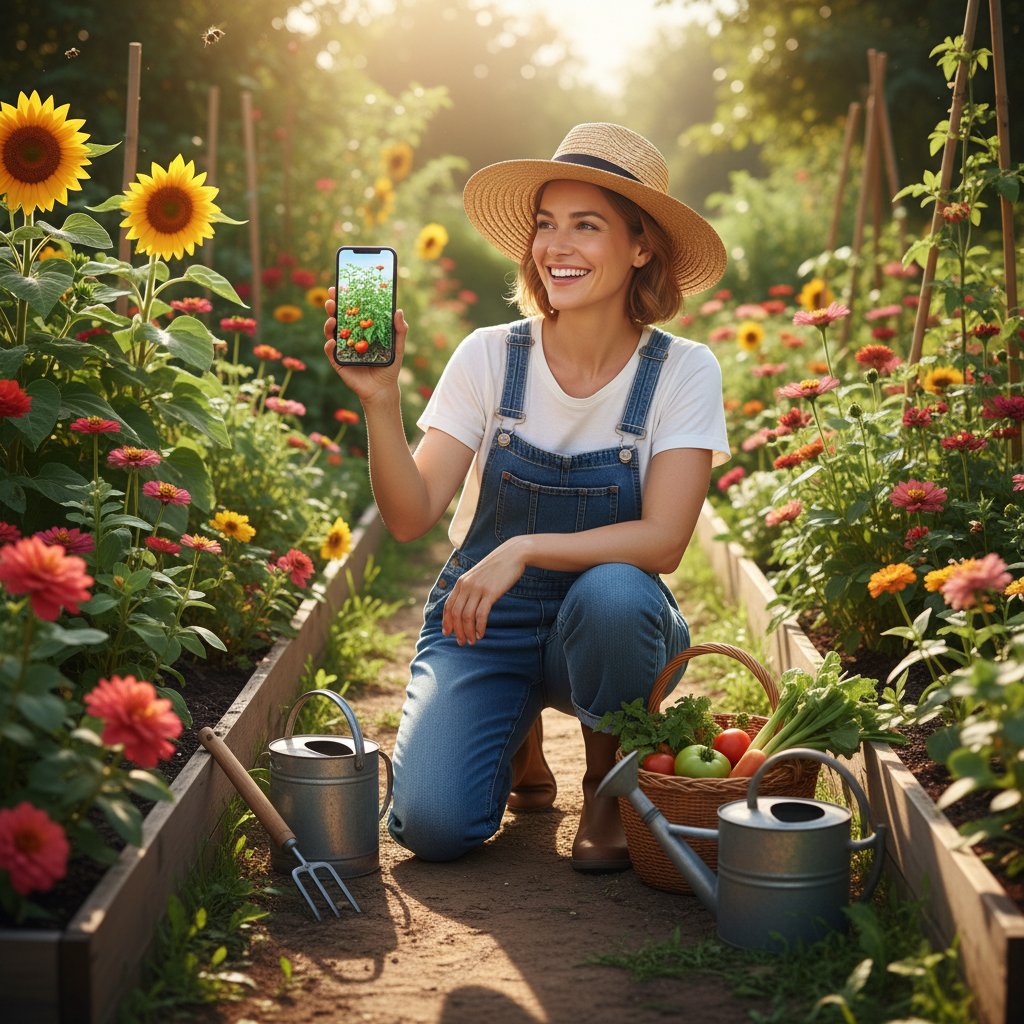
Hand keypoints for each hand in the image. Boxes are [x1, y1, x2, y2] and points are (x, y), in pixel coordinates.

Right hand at [323, 286, 406, 404]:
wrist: (383, 389)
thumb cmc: (389, 366)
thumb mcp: (397, 346)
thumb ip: (400, 330)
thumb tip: (399, 310)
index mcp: (361, 329)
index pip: (351, 310)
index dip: (345, 298)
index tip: (341, 286)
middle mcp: (349, 337)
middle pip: (337, 317)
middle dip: (332, 306)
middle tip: (332, 298)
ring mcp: (341, 348)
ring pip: (330, 332)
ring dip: (328, 324)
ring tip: (332, 319)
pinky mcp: (337, 362)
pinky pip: (330, 352)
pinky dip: (330, 346)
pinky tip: (333, 341)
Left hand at [441, 539, 526, 645]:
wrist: (513, 554)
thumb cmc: (497, 567)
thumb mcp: (478, 576)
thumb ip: (470, 588)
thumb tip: (466, 606)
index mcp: (461, 582)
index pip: (448, 606)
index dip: (447, 621)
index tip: (448, 634)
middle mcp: (466, 585)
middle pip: (456, 614)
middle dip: (457, 631)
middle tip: (462, 643)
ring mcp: (478, 589)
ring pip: (467, 616)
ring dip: (468, 632)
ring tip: (472, 642)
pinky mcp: (491, 592)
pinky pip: (481, 614)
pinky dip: (480, 627)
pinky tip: (481, 634)